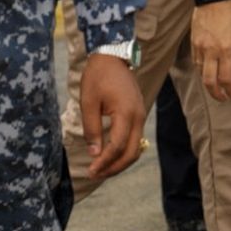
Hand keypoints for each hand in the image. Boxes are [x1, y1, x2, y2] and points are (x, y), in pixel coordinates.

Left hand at [80, 54, 145, 180]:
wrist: (112, 57)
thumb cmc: (98, 77)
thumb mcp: (89, 102)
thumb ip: (92, 129)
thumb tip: (95, 154)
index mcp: (126, 112)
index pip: (118, 146)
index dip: (105, 162)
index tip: (91, 170)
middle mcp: (138, 116)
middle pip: (132, 152)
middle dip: (115, 167)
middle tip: (96, 174)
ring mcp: (141, 115)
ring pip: (136, 148)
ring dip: (120, 162)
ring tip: (102, 168)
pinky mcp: (139, 114)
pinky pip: (136, 139)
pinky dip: (124, 151)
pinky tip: (110, 155)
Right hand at [191, 0, 230, 101]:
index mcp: (226, 48)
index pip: (226, 78)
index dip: (230, 91)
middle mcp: (211, 50)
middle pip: (209, 81)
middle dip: (216, 94)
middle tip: (223, 98)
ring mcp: (200, 46)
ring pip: (200, 73)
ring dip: (208, 83)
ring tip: (217, 86)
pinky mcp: (193, 41)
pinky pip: (196, 62)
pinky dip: (202, 70)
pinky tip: (209, 71)